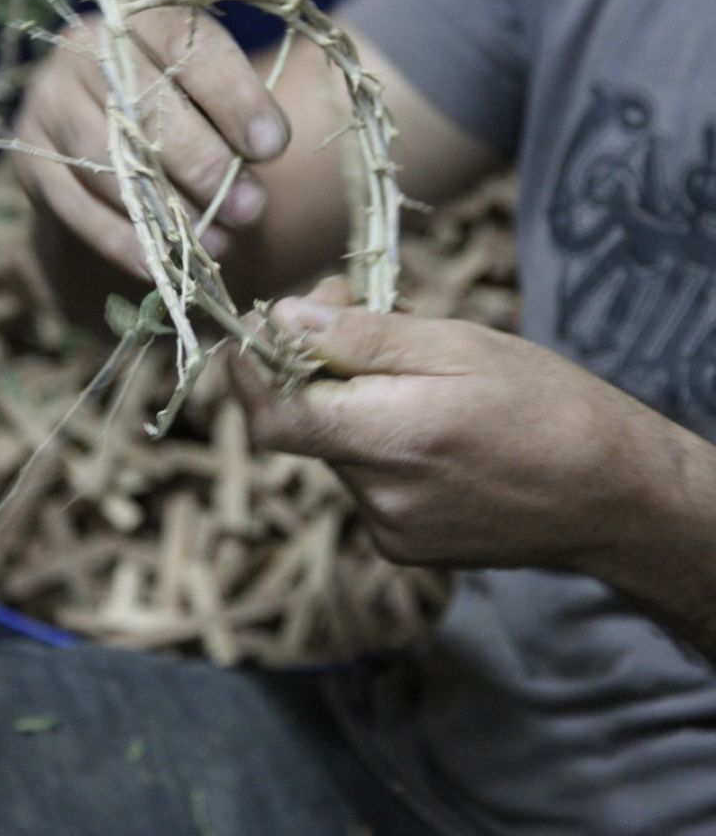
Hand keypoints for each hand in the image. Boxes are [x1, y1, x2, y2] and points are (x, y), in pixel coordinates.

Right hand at [15, 9, 289, 278]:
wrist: (104, 118)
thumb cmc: (182, 101)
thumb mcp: (212, 86)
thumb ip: (237, 111)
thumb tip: (264, 150)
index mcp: (143, 15)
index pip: (188, 46)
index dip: (235, 98)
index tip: (272, 148)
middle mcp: (86, 47)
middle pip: (146, 108)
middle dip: (206, 166)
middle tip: (251, 210)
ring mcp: (50, 101)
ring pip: (109, 160)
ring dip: (167, 209)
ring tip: (217, 243)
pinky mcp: (32, 157)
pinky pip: (75, 206)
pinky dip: (121, 239)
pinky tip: (160, 262)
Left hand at [231, 285, 643, 572]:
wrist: (612, 496)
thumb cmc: (548, 405)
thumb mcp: (461, 347)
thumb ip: (366, 339)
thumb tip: (284, 318)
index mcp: (395, 439)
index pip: (277, 417)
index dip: (247, 373)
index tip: (249, 327)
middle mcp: (382, 498)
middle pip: (308, 426)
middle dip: (315, 366)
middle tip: (357, 311)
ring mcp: (393, 531)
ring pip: (338, 451)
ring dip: (352, 404)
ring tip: (414, 373)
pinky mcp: (407, 548)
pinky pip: (367, 483)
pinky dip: (376, 444)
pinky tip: (430, 427)